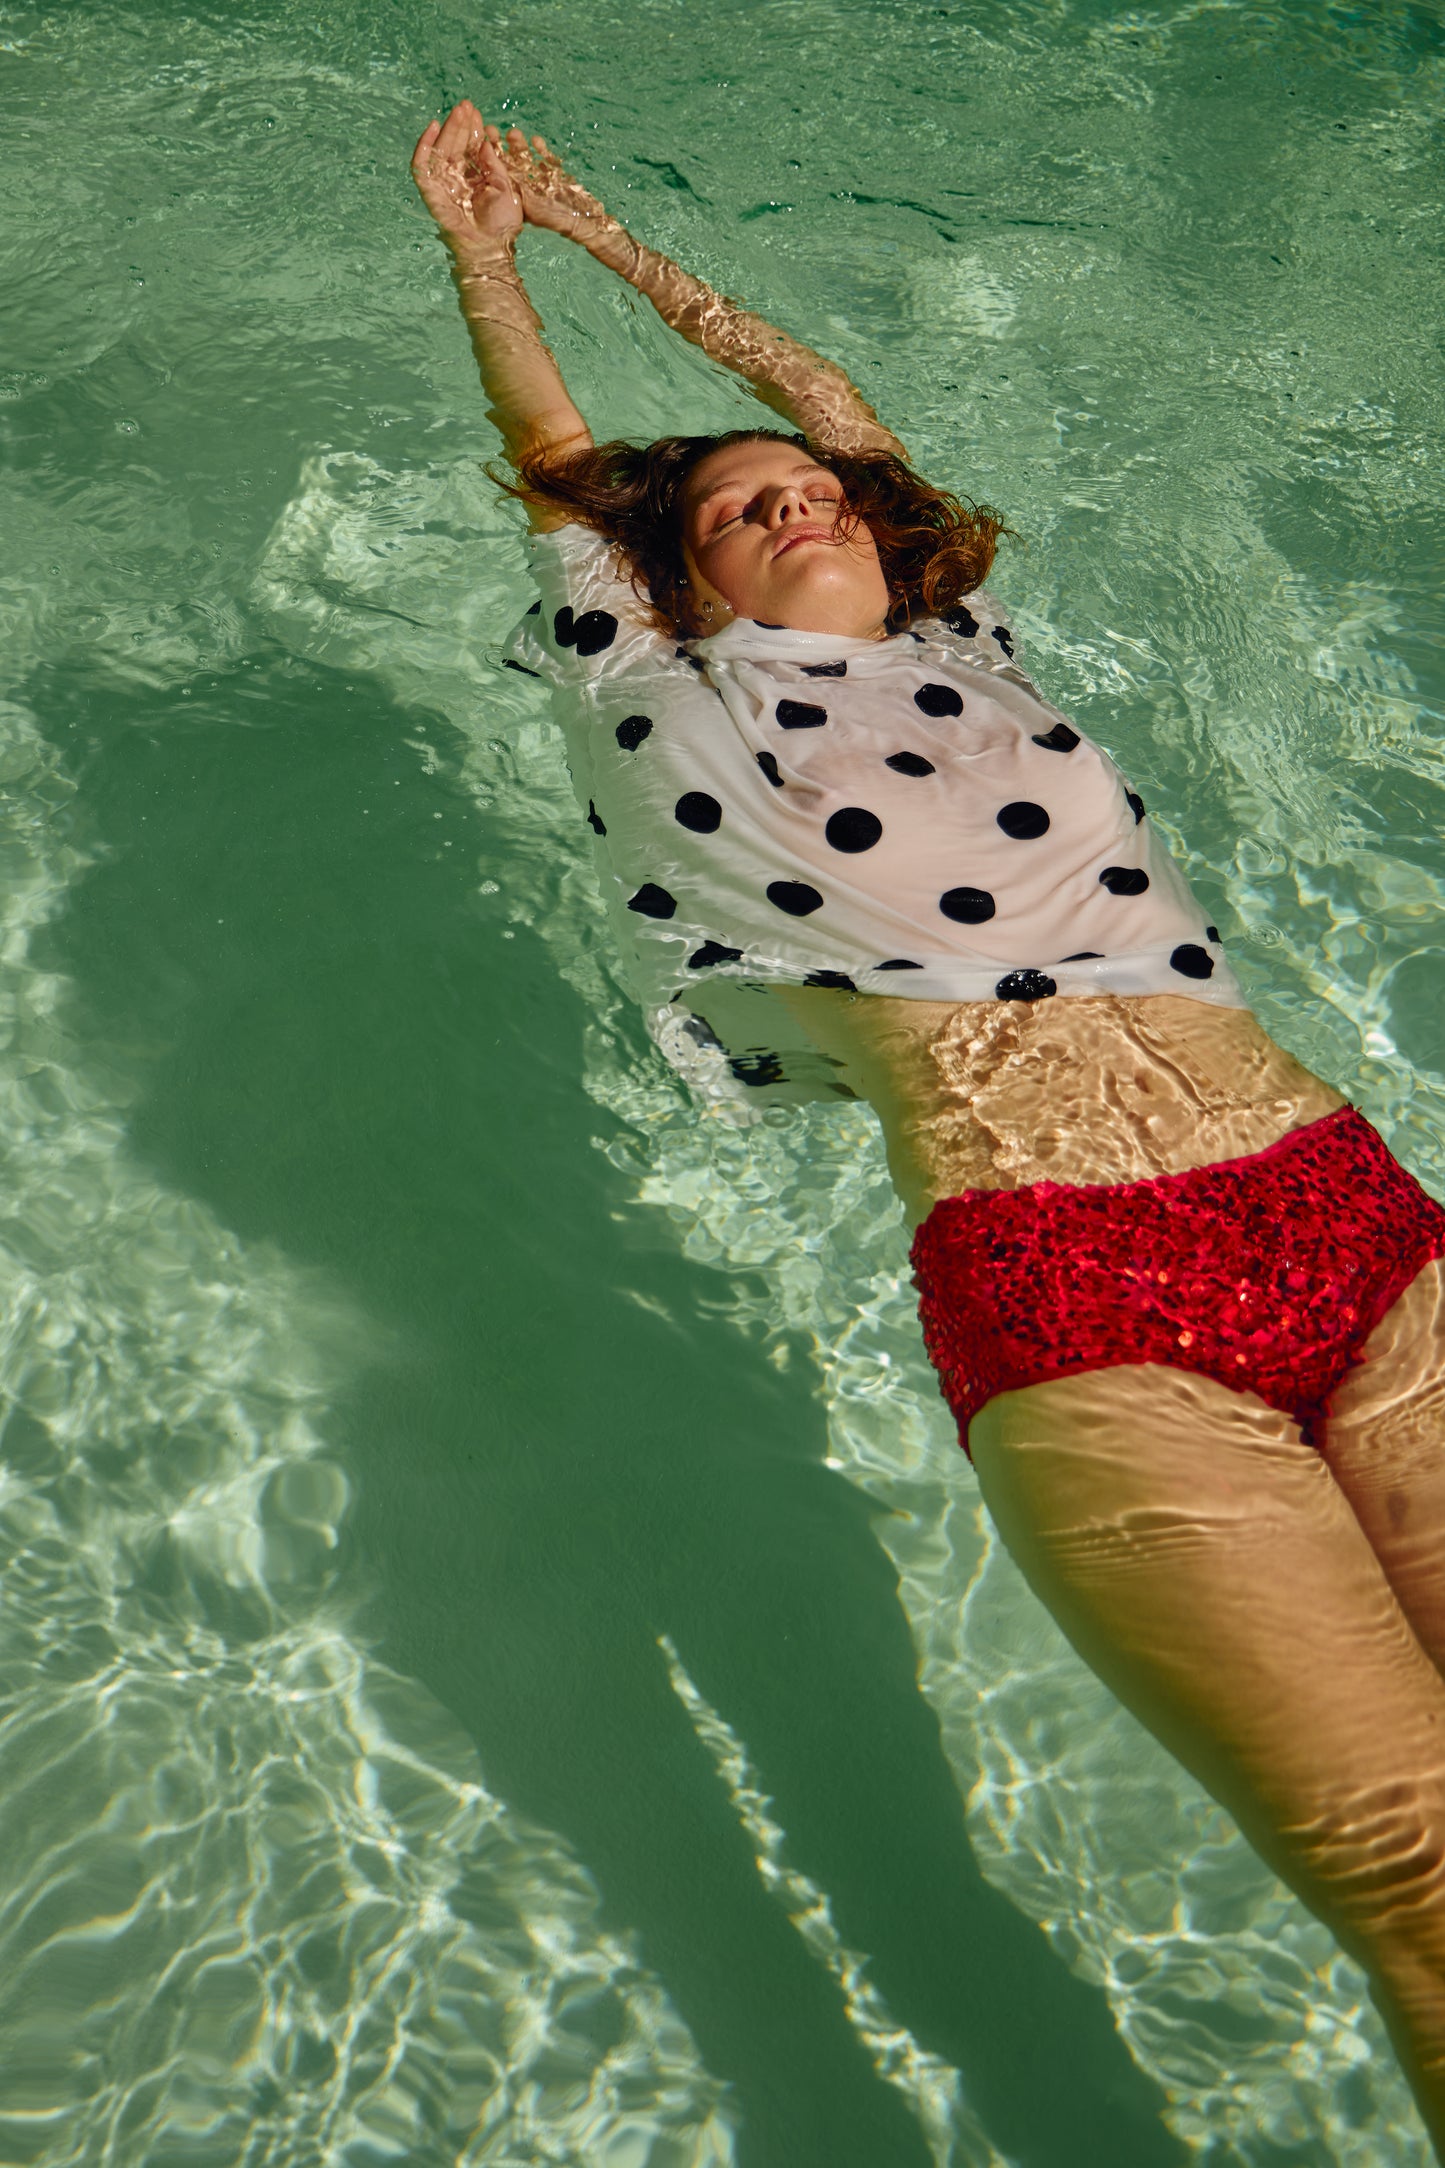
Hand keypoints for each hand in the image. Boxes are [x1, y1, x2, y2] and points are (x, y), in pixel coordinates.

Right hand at [411, 101, 521, 251]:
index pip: (470, 148)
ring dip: (447, 129)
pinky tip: (432, 127)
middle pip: (455, 146)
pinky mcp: (429, 192)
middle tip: (466, 105)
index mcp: (475, 178)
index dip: (473, 130)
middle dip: (460, 125)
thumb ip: (494, 165)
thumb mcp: (506, 189)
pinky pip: (421, 166)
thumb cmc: (502, 226)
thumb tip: (484, 143)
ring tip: (457, 111)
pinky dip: (423, 146)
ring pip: (441, 150)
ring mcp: (442, 185)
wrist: (490, 249)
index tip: (477, 113)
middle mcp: (457, 180)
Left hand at [492, 125, 615, 243]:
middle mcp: (524, 189)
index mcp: (513, 197)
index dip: (487, 156)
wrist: (583, 221)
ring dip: (518, 146)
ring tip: (513, 133)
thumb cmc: (553, 218)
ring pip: (525, 160)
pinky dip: (541, 151)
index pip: (495, 173)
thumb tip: (487, 156)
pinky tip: (536, 141)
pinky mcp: (553, 176)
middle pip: (507, 163)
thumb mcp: (526, 200)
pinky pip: (544, 160)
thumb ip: (508, 180)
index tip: (478, 143)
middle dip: (499, 146)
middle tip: (490, 130)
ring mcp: (538, 181)